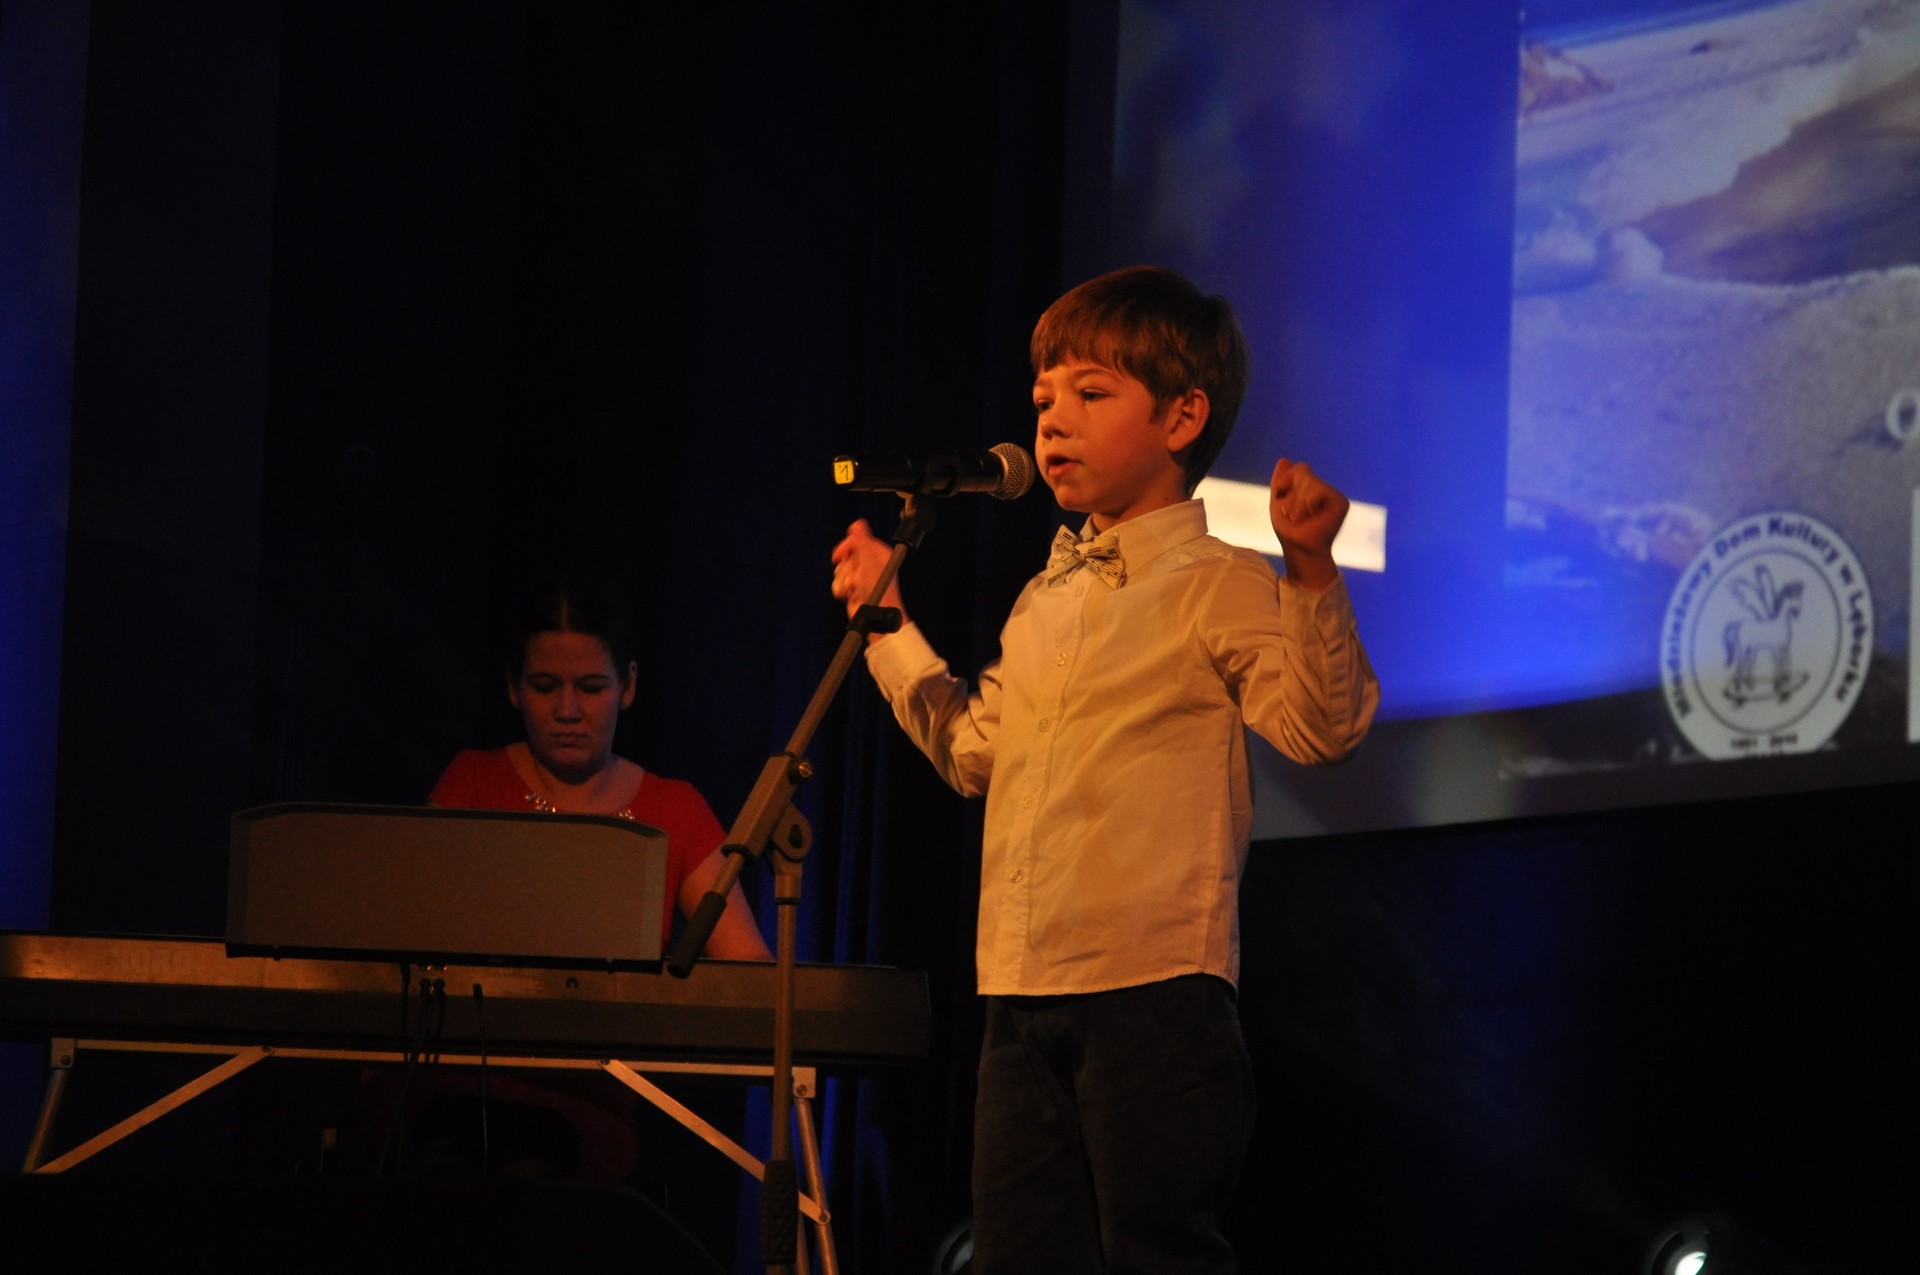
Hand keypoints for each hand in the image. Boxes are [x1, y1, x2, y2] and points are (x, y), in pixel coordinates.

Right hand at [830, 519, 907, 631]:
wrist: (875, 615)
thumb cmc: (878, 589)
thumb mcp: (869, 561)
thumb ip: (862, 541)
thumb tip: (857, 523)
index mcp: (877, 552)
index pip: (855, 540)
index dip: (845, 548)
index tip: (838, 556)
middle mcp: (869, 563)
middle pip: (845, 556)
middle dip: (846, 569)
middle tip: (857, 578)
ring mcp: (860, 576)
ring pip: (839, 571)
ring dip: (843, 582)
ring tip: (855, 589)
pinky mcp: (853, 588)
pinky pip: (838, 583)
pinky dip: (842, 590)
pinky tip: (852, 595)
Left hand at [1269, 458, 1346, 591]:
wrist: (1298, 548)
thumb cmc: (1289, 531)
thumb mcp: (1279, 502)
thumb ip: (1281, 481)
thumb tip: (1284, 459)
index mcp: (1311, 488)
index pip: (1299, 468)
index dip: (1285, 482)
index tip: (1281, 499)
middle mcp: (1324, 489)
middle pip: (1303, 471)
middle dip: (1291, 494)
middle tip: (1294, 515)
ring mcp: (1334, 495)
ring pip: (1309, 480)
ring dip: (1298, 503)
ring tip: (1302, 519)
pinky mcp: (1341, 502)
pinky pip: (1317, 490)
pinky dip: (1307, 504)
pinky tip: (1312, 517)